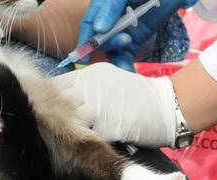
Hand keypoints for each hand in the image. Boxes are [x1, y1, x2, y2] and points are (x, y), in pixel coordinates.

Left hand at [54, 63, 176, 147]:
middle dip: (58, 115)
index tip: (48, 108)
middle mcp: (91, 87)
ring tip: (78, 134)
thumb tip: (63, 101)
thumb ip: (85, 88)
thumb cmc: (137, 96)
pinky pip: (89, 136)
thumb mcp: (108, 82)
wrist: (167, 105)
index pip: (57, 85)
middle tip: (60, 125)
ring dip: (73, 129)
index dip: (50, 99)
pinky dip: (89, 140)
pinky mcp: (108, 125)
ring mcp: (98, 106)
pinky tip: (94, 140)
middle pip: (60, 103)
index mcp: (89, 75)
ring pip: (71, 120)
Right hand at [78, 0, 200, 69]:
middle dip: (107, 45)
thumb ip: (111, 7)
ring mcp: (123, 28)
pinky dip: (126, 63)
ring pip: (112, 49)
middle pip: (99, 40)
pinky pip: (127, 53)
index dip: (84, 41)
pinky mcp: (137, 36)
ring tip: (127, 59)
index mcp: (101, 3)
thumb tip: (98, 29)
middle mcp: (109, 18)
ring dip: (116, 58)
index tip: (84, 56)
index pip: (87, 25)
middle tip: (124, 39)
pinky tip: (129, 71)